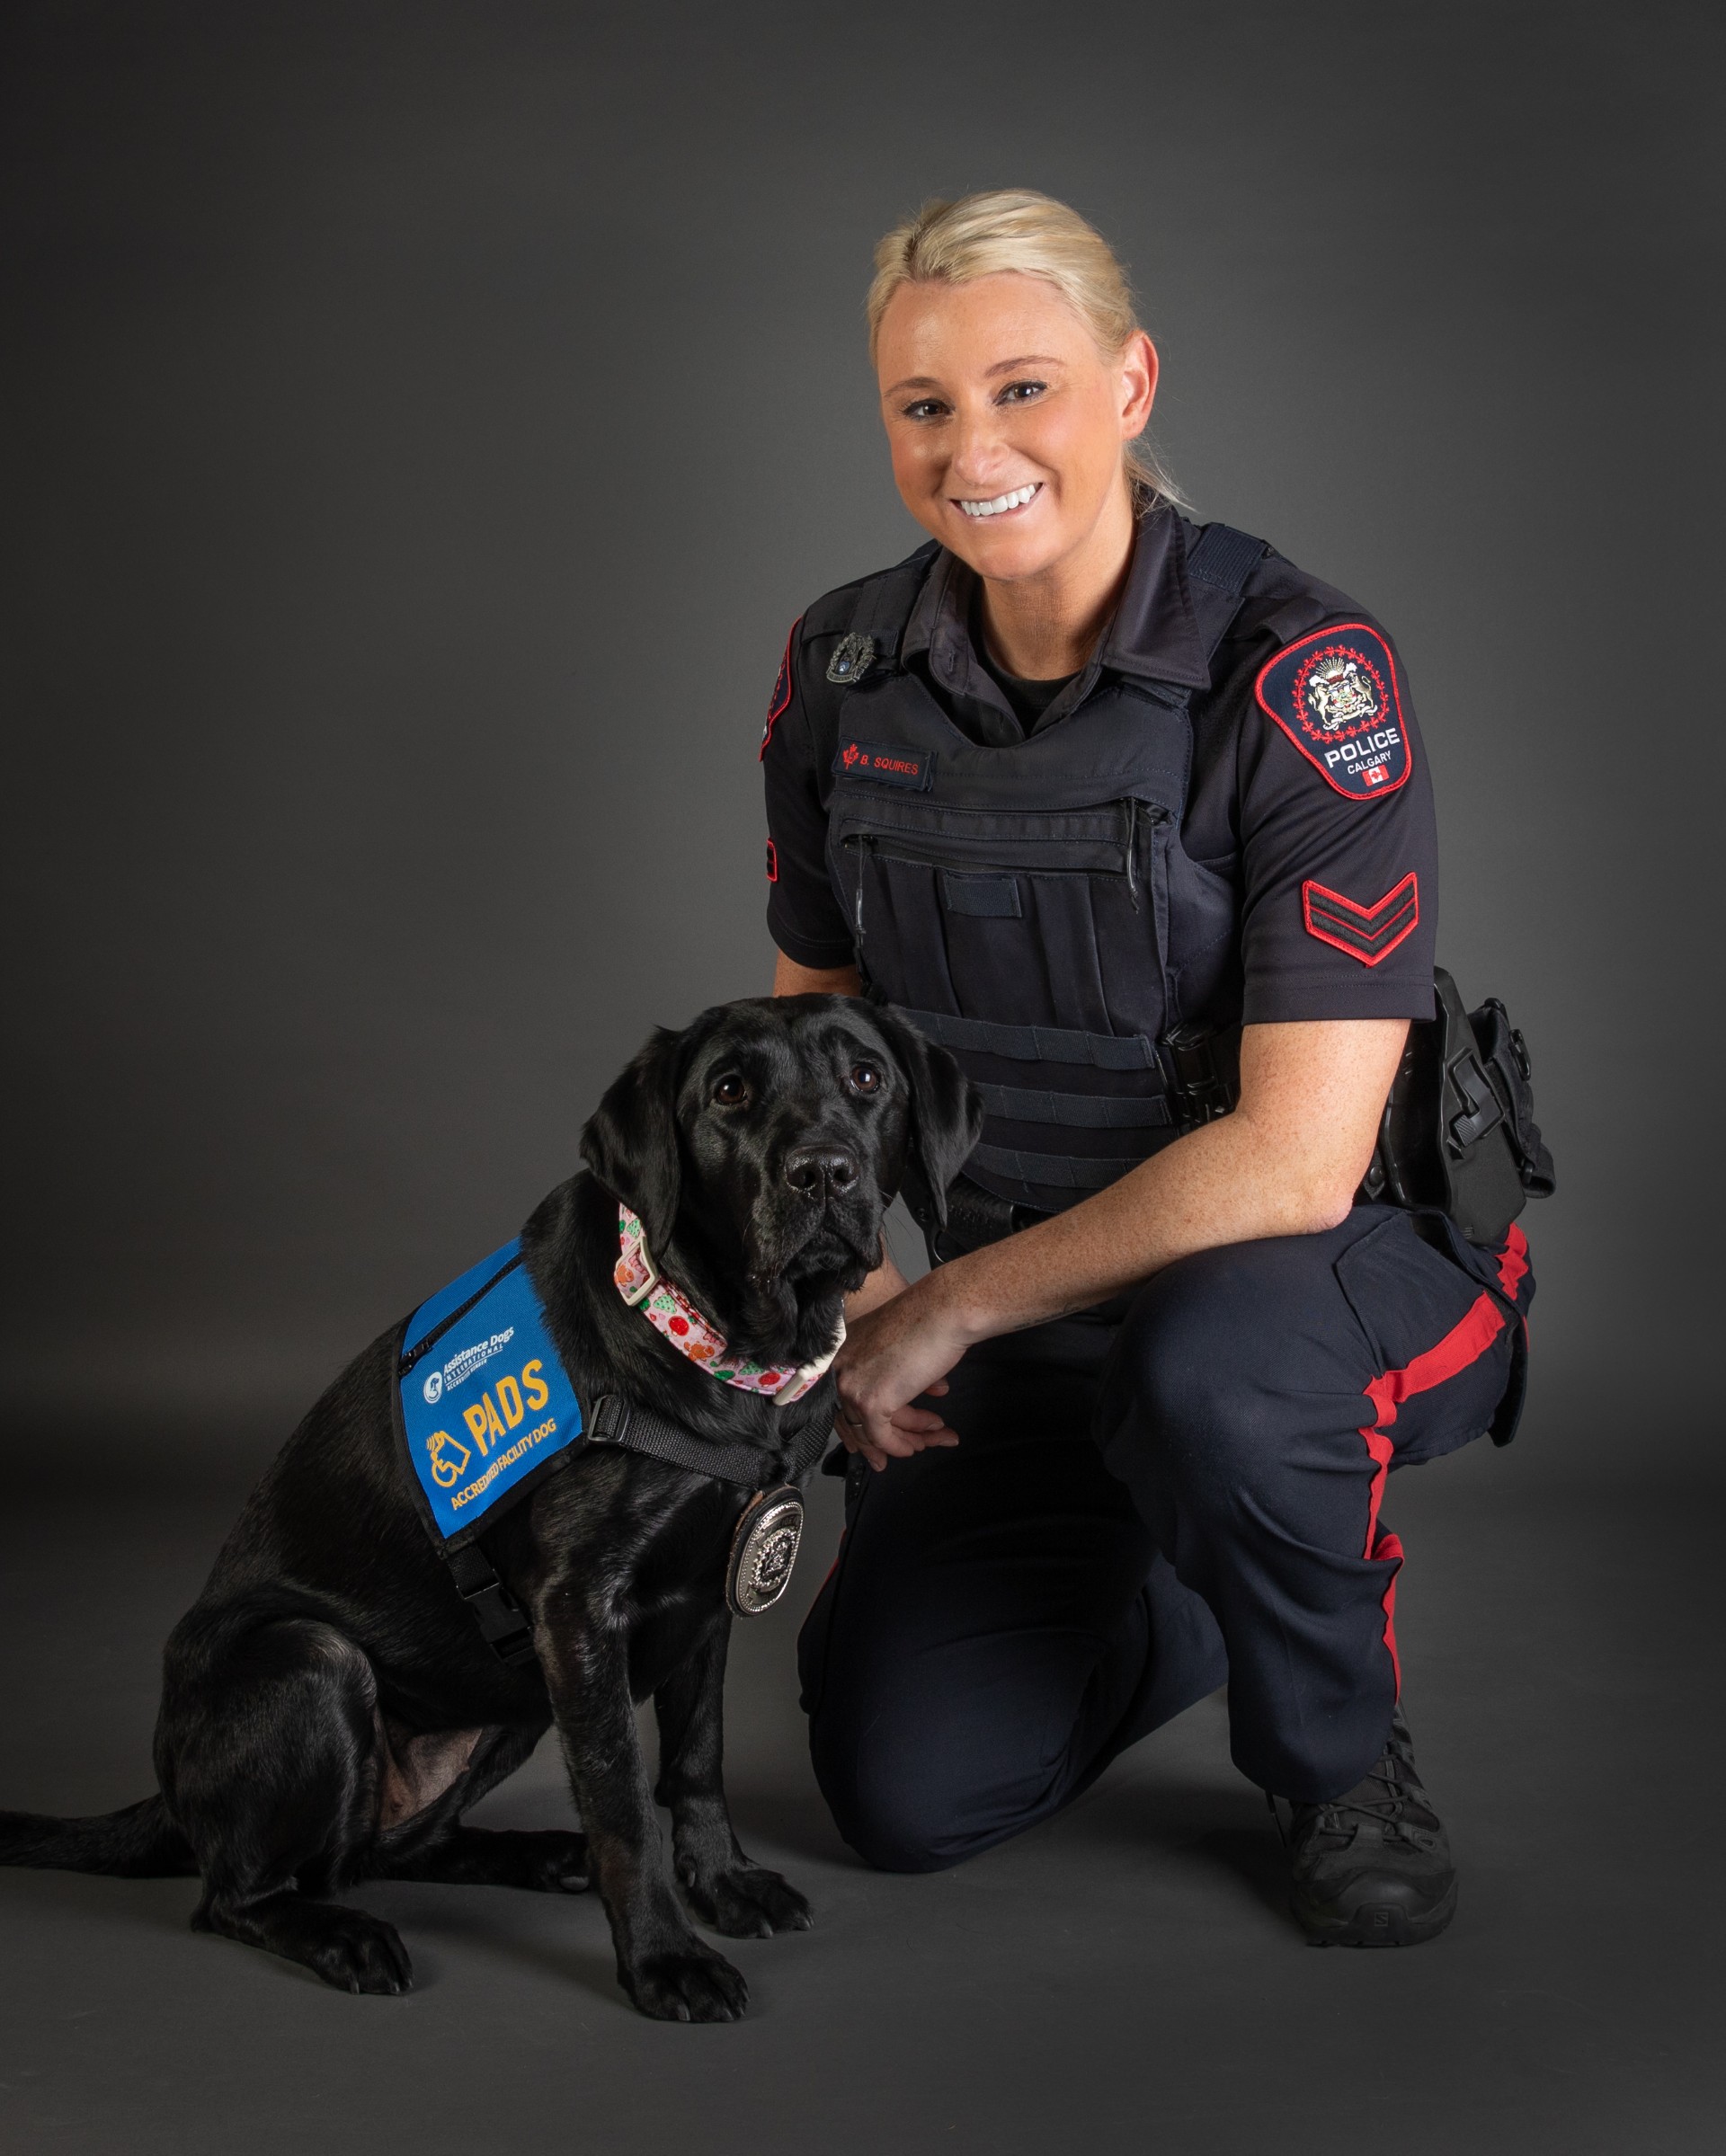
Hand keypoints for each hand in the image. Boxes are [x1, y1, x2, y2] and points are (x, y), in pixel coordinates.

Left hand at [833, 1274, 971, 1470]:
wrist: (945, 1311)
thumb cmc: (929, 1319)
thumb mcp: (897, 1349)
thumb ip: (891, 1375)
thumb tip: (900, 1404)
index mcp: (841, 1349)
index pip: (840, 1398)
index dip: (855, 1425)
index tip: (868, 1444)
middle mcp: (838, 1368)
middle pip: (852, 1417)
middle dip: (875, 1443)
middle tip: (890, 1458)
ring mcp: (852, 1385)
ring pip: (871, 1429)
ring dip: (907, 1436)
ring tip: (934, 1435)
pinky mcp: (871, 1401)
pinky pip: (883, 1436)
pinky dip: (901, 1444)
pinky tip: (919, 1443)